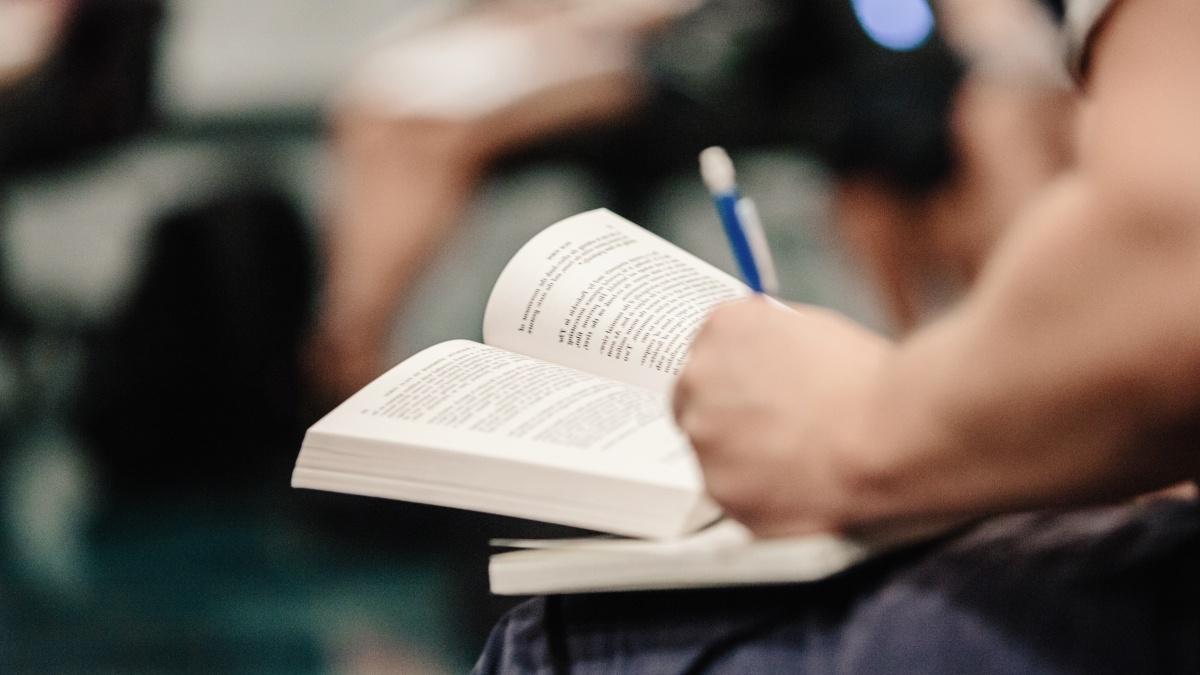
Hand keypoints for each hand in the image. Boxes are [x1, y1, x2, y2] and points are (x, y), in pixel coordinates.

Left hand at [673, 298, 892, 535]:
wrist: (891, 434)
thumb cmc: (868, 380)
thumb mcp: (812, 330)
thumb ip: (768, 341)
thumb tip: (761, 361)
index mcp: (722, 328)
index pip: (706, 354)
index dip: (733, 379)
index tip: (756, 396)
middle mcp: (698, 378)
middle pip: (694, 402)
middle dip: (726, 418)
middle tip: (774, 434)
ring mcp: (703, 437)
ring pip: (711, 453)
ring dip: (740, 459)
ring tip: (797, 463)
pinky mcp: (719, 489)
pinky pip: (731, 494)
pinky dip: (757, 495)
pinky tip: (797, 488)